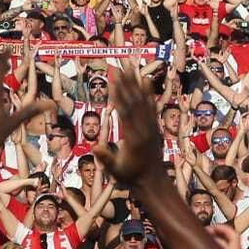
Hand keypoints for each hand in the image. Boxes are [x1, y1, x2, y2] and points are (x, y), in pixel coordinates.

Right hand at [92, 66, 162, 184]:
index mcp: (133, 138)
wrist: (153, 182)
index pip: (125, 112)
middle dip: (127, 84)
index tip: (114, 80)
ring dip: (137, 84)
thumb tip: (94, 147)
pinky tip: (146, 81)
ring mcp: (151, 127)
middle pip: (134, 102)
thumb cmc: (131, 177)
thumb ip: (106, 159)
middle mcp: (144, 129)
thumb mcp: (116, 171)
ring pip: (144, 102)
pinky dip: (148, 93)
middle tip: (121, 67)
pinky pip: (151, 107)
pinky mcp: (155, 127)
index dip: (119, 95)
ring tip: (132, 68)